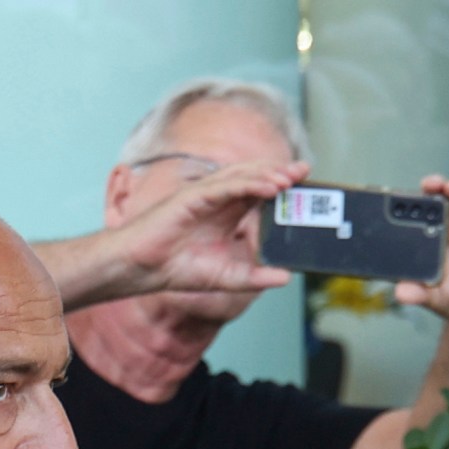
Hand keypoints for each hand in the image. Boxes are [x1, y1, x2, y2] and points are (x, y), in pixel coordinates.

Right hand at [106, 159, 310, 297]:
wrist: (144, 269)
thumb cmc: (178, 269)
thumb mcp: (228, 277)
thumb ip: (256, 277)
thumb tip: (286, 277)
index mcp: (226, 213)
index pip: (259, 191)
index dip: (280, 184)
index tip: (303, 183)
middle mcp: (218, 199)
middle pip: (254, 177)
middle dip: (280, 172)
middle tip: (304, 171)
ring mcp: (205, 195)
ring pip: (242, 176)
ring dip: (268, 174)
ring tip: (290, 178)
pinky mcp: (193, 197)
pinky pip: (226, 186)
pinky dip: (249, 183)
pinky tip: (268, 186)